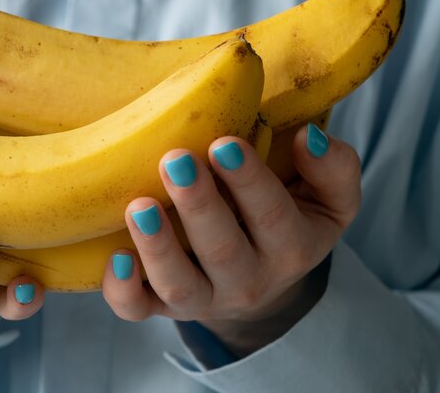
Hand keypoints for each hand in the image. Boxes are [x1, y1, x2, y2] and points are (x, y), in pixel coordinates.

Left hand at [102, 124, 360, 355]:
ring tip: (139, 206)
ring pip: (179, 283)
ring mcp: (202, 297)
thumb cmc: (289, 218)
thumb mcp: (329, 199)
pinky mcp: (163, 305)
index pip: (272, 214)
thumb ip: (333, 168)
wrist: (260, 276)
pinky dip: (124, 291)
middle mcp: (248, 280)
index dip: (248, 180)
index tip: (223, 143)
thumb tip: (307, 138)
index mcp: (290, 246)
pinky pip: (139, 310)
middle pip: (222, 250)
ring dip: (157, 246)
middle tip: (175, 161)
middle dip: (198, 205)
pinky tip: (114, 258)